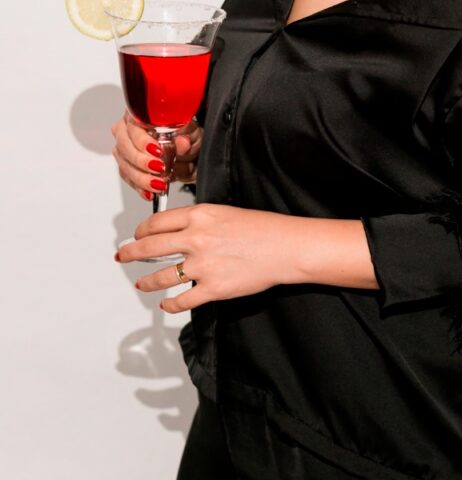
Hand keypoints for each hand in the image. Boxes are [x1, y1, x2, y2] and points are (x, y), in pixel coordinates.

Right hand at [111, 111, 201, 199]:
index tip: (156, 151)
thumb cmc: (187, 137)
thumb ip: (187, 134)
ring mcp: (126, 150)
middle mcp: (129, 130)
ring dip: (141, 177)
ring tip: (158, 183)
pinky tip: (149, 192)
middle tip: (159, 168)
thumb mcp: (192, 132)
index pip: (133, 125)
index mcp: (141, 114)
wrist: (191, 155)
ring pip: (125, 164)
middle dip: (141, 160)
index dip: (142, 140)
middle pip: (124, 146)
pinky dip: (139, 187)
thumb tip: (182, 142)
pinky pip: (128, 179)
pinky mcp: (128, 167)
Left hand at [116, 203, 305, 312]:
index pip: (157, 222)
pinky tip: (166, 303)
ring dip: (147, 281)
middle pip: (150, 247)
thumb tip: (179, 231)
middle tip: (123, 256)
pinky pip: (181, 300)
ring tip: (141, 283)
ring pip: (161, 276)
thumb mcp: (225, 212)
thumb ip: (199, 220)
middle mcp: (195, 239)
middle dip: (131, 253)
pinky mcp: (212, 289)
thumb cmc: (261, 228)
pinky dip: (170, 304)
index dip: (142, 230)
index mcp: (199, 215)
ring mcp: (202, 265)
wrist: (285, 247)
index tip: (138, 235)